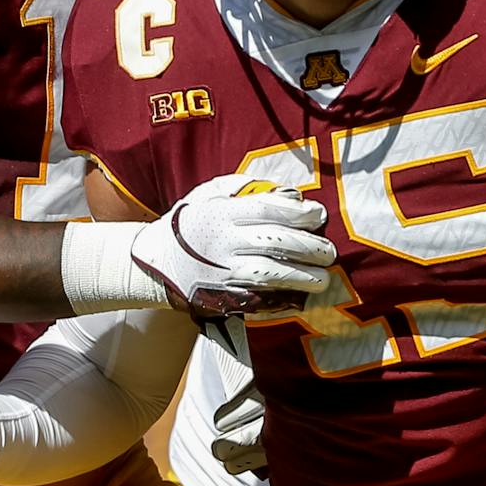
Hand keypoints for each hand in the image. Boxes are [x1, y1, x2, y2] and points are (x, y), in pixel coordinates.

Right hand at [137, 175, 334, 316]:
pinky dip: (282, 297)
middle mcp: (224, 242)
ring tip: (324, 279)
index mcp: (222, 213)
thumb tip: (287, 191)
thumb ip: (245, 187)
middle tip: (330, 251)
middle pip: (275, 242)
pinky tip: (301, 296)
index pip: (269, 209)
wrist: (155, 262)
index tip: (319, 214)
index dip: (299, 212)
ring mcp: (223, 271)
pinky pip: (257, 297)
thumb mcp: (209, 194)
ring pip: (270, 273)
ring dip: (301, 276)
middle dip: (309, 247)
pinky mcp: (222, 295)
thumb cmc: (190, 223)